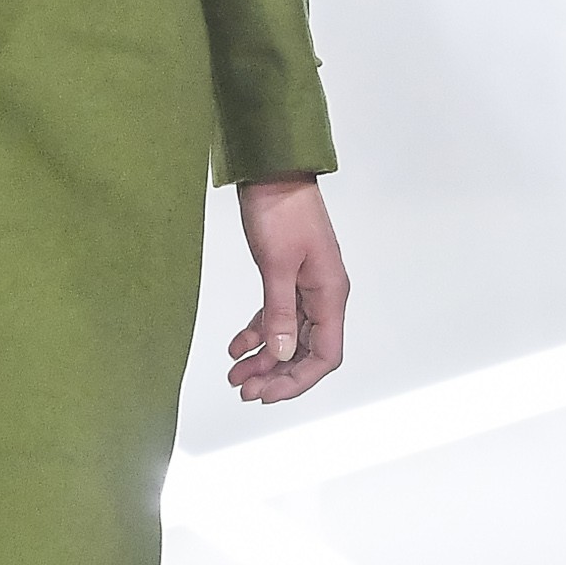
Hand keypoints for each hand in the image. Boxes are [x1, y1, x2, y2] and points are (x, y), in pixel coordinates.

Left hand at [227, 176, 348, 403]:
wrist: (272, 170)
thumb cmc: (280, 209)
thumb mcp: (276, 265)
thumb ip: (278, 312)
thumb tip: (279, 354)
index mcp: (330, 293)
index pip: (325, 354)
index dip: (298, 381)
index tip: (267, 394)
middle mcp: (323, 294)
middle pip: (305, 351)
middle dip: (276, 375)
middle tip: (244, 390)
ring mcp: (306, 286)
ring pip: (288, 336)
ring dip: (263, 359)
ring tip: (235, 375)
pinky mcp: (287, 277)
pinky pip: (276, 316)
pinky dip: (257, 333)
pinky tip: (236, 347)